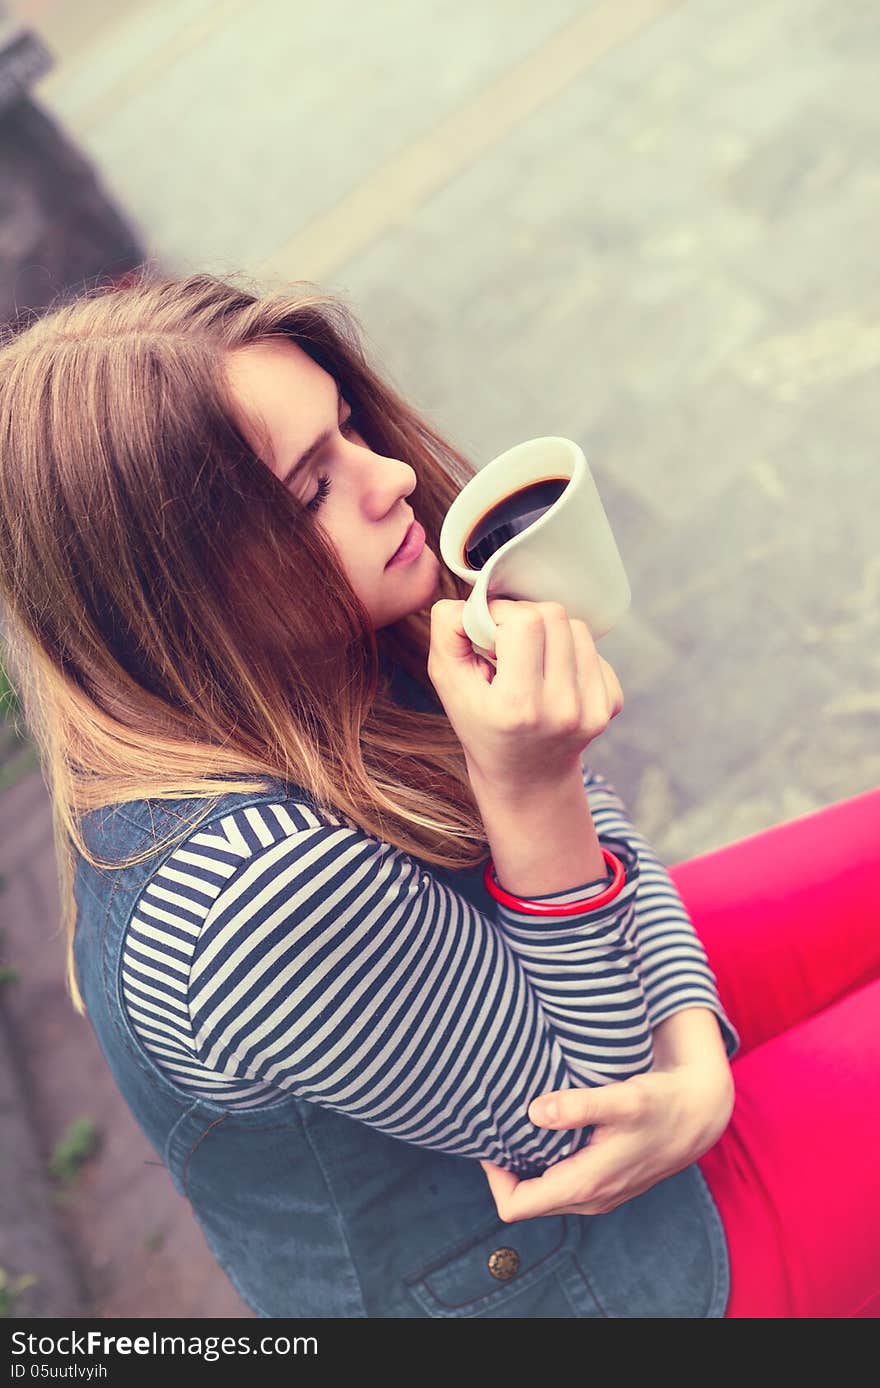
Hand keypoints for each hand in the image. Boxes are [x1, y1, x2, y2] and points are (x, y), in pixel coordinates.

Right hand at [428, 598, 623, 790]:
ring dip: (550, 634)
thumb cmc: (480, 724)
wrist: (525, 777)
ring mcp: (592, 710)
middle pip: (554, 616)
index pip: (525, 622)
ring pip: (578, 628)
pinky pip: (595, 650)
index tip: (489, 636)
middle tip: (508, 646)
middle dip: (526, 619)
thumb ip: (447, 632)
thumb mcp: (448, 682)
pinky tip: (553, 678)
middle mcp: (562, 709)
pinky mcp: (611, 706)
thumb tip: (473, 598)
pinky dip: (571, 653)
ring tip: (530, 662)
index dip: (502, 615)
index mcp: (518, 706)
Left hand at [479, 1063, 734, 1221]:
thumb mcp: (624, 1098)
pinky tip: (545, 1129)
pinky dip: (545, 1162)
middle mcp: (590, 1198)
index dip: (494, 1176)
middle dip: (505, 1169)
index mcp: (586, 1184)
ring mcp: (599, 1194)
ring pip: (542, 1193)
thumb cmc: (662, 1103)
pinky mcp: (606, 1182)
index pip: (516, 1205)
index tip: (491, 1140)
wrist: (700, 1113)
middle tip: (498, 1127)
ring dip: (525, 1166)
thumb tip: (535, 1111)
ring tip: (517, 1126)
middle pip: (525, 1200)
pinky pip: (560, 1183)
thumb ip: (580, 1105)